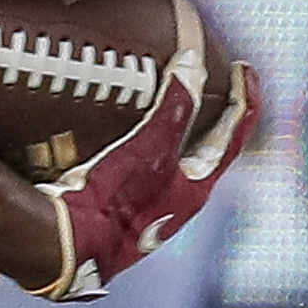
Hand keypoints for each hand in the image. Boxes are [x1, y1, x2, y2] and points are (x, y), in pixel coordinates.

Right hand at [31, 62, 257, 299]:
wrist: (62, 245)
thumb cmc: (112, 201)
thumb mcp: (151, 146)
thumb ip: (175, 103)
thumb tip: (191, 62)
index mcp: (194, 190)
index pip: (232, 138)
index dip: (243, 100)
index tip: (246, 71)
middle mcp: (174, 204)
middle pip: (204, 153)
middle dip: (209, 118)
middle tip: (209, 87)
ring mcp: (144, 211)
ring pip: (168, 163)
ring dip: (170, 132)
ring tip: (162, 104)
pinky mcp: (112, 211)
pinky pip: (134, 169)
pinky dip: (135, 144)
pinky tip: (113, 135)